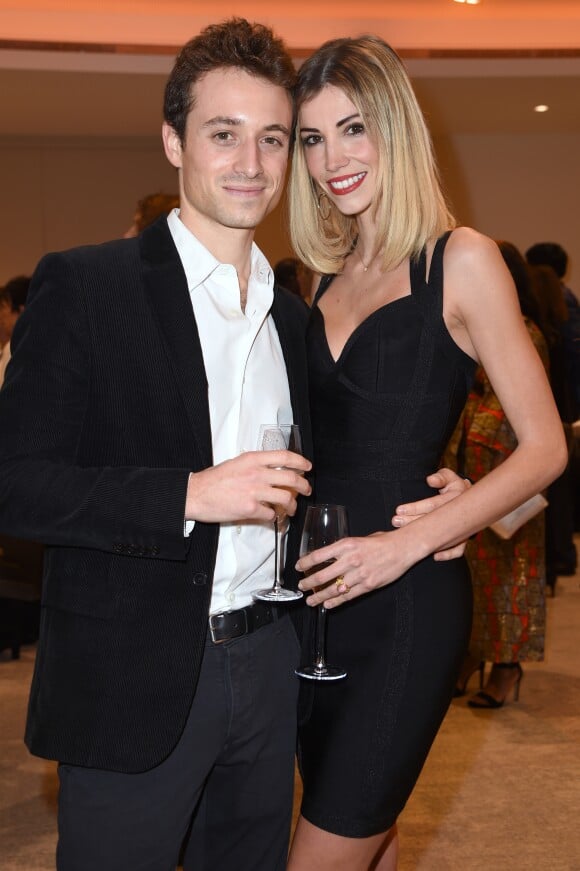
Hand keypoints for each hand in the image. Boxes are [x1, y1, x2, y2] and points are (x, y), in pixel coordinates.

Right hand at [185, 450, 310, 523]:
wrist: (196, 494)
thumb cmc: (213, 480)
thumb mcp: (236, 463)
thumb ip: (256, 465)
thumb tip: (274, 473)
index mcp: (253, 459)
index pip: (285, 457)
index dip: (301, 462)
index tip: (307, 467)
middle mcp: (256, 473)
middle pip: (291, 478)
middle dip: (304, 486)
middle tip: (306, 490)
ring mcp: (255, 491)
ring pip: (286, 498)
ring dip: (292, 506)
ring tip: (291, 509)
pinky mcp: (250, 509)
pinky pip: (272, 514)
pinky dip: (274, 518)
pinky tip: (272, 517)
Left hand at [296, 530, 414, 608]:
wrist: (402, 548)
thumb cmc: (382, 541)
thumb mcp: (359, 539)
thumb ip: (345, 549)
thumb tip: (332, 556)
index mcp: (346, 545)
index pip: (319, 555)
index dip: (306, 563)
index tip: (299, 567)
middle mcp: (350, 560)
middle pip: (322, 576)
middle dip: (308, 583)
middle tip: (302, 587)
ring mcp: (359, 574)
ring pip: (333, 589)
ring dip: (319, 596)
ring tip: (311, 600)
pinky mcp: (367, 585)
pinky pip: (347, 596)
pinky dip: (335, 602)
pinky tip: (327, 604)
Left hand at [392, 468, 470, 559]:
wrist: (470, 500)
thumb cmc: (452, 487)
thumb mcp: (449, 478)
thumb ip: (440, 477)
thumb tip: (431, 480)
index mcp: (457, 496)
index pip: (433, 504)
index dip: (415, 507)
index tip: (398, 510)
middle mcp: (460, 512)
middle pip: (434, 521)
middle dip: (413, 522)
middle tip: (395, 522)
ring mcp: (464, 526)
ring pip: (445, 536)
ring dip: (426, 540)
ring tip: (405, 538)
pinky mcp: (465, 537)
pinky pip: (459, 549)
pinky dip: (448, 554)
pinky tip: (434, 555)